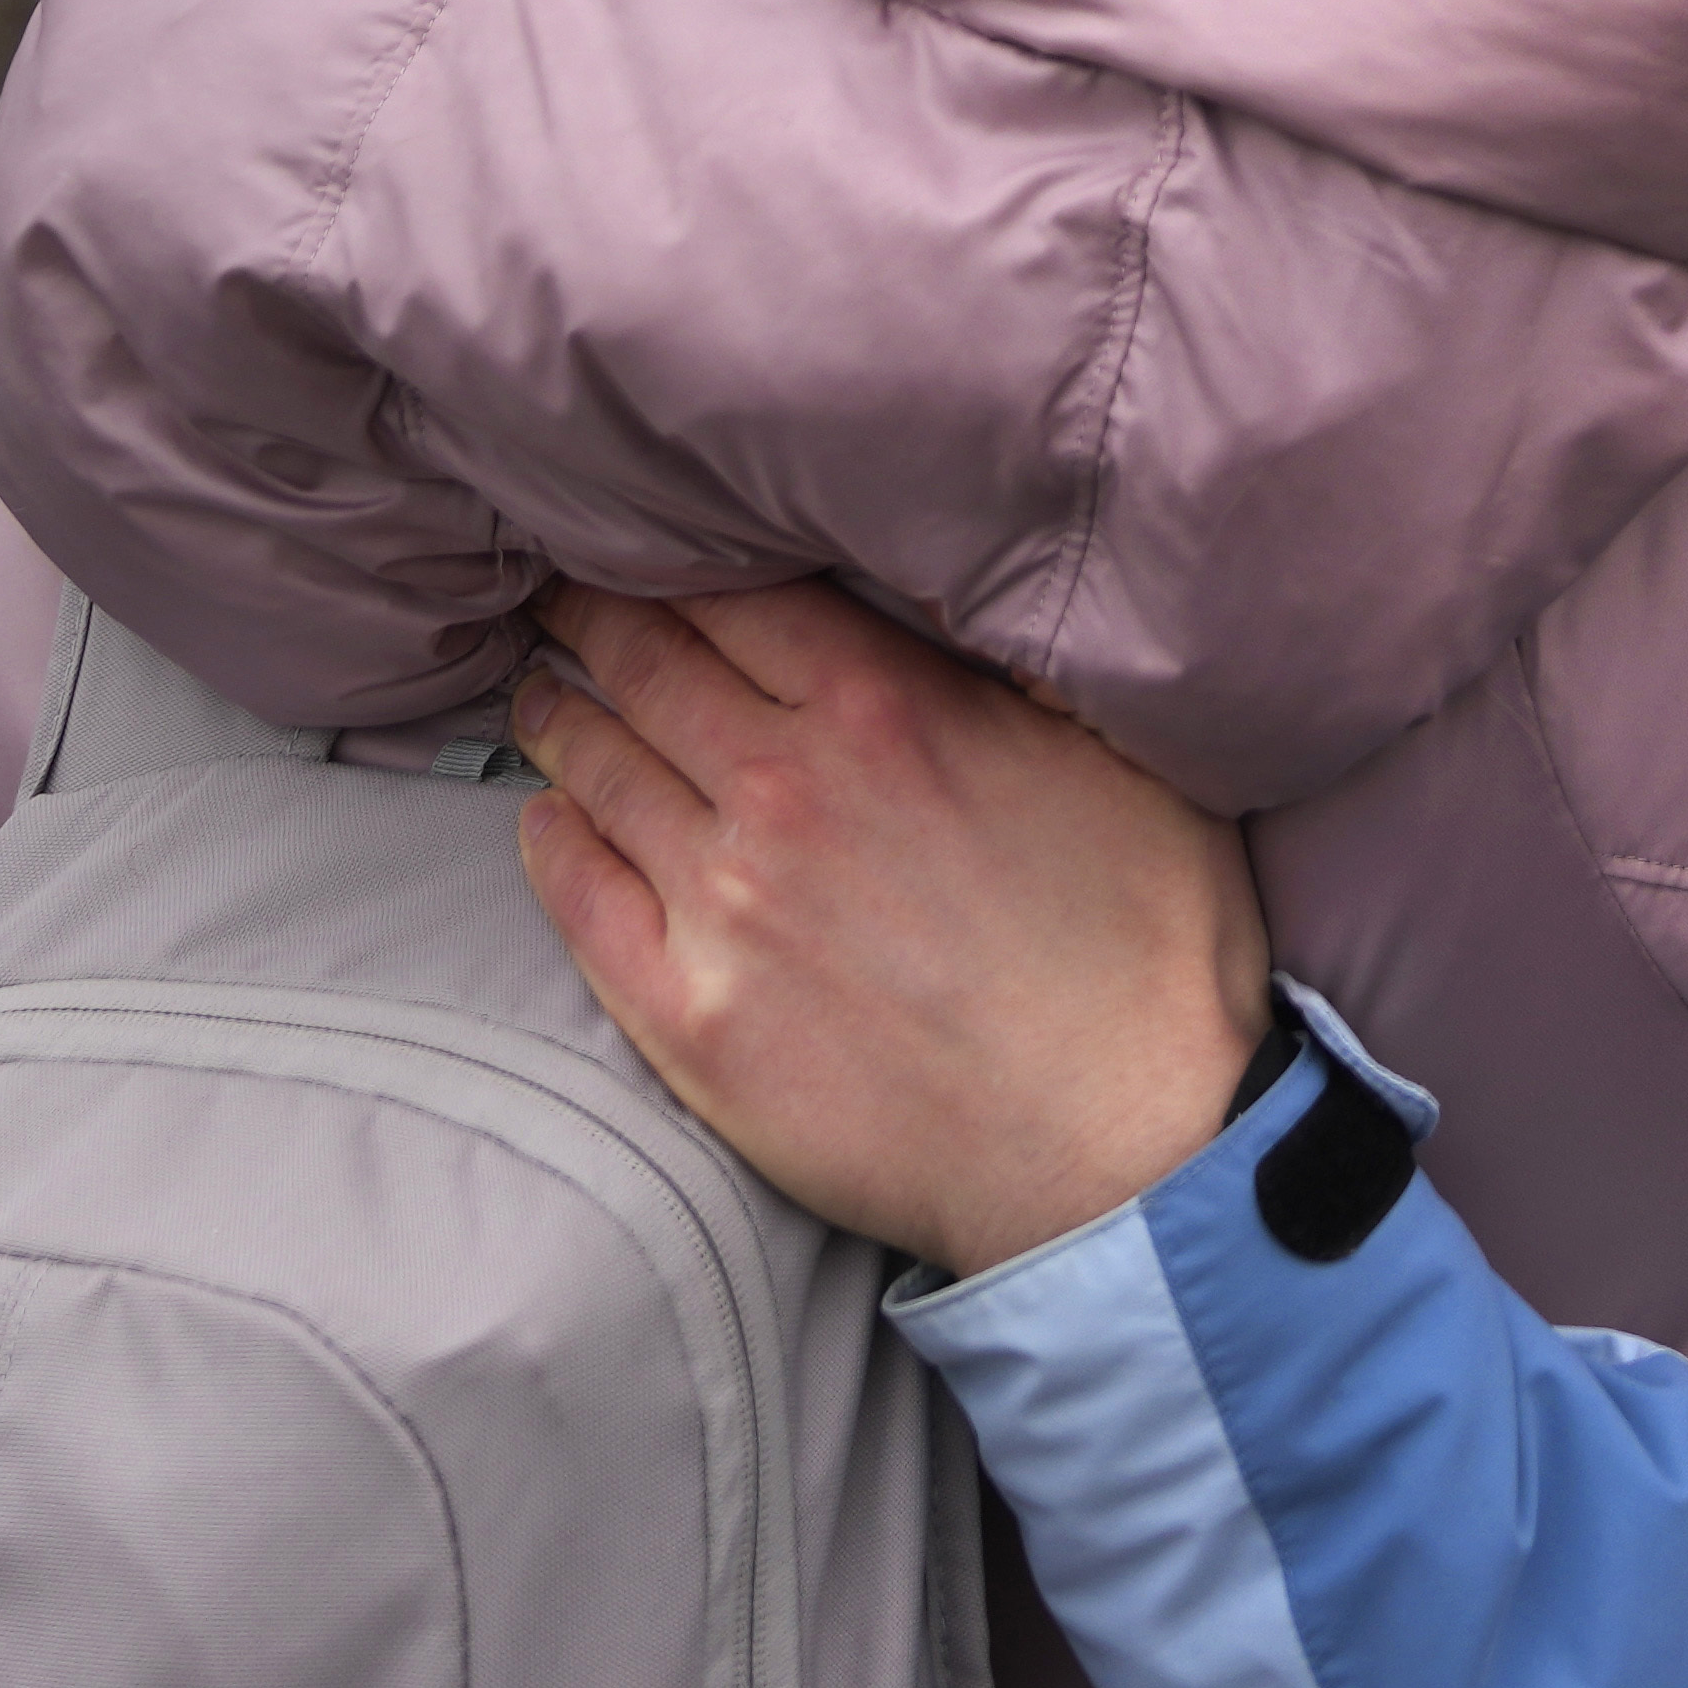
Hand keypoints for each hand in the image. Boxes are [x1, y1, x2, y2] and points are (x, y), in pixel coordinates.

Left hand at [507, 581, 1271, 1277]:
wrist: (1124, 1146)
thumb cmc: (1147, 951)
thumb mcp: (1119, 757)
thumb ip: (1017, 666)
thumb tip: (968, 588)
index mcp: (885, 708)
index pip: (732, 594)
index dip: (671, 557)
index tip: (636, 540)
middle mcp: (783, 788)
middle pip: (647, 665)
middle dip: (593, 619)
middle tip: (558, 596)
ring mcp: (723, 906)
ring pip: (601, 772)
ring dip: (559, 720)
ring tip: (539, 697)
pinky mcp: (689, 1018)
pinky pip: (581, 902)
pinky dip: (551, 842)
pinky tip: (544, 819)